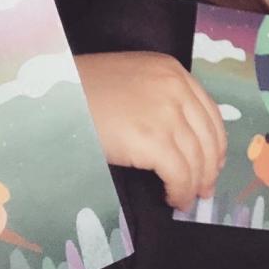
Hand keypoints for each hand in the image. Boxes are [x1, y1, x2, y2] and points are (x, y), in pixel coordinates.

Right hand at [76, 52, 226, 210]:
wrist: (53, 96)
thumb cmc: (82, 91)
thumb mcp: (131, 82)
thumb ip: (159, 99)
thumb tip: (180, 139)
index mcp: (171, 70)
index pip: (209, 112)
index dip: (215, 143)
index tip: (213, 162)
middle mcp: (175, 88)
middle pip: (208, 137)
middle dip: (209, 168)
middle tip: (205, 189)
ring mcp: (166, 113)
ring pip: (197, 158)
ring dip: (195, 184)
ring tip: (187, 199)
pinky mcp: (153, 139)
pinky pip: (180, 174)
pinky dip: (180, 191)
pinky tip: (173, 198)